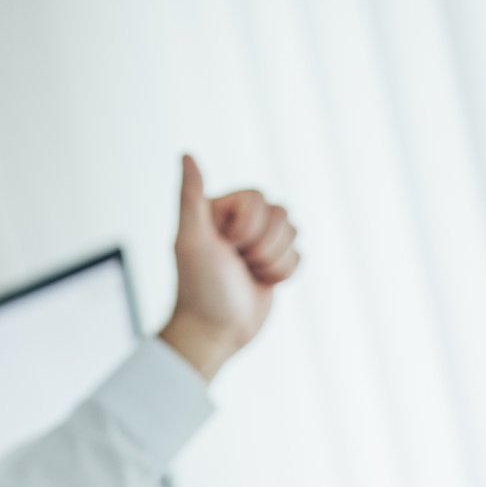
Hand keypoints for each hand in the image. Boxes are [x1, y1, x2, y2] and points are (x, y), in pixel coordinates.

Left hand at [158, 155, 299, 381]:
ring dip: (273, 261)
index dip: (248, 226)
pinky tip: (260, 283)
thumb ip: (190, 197)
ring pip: (293, 233)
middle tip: (237, 264)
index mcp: (221, 209)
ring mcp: (259, 242)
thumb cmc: (199, 288)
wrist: (214, 332)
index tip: (225, 247)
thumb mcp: (191, 240)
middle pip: (280, 213)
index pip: (258, 197)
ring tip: (248, 274)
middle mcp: (241, 222)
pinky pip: (299, 255)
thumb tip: (187, 155)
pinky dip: (282, 273)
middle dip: (263, 245)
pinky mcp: (274, 263)